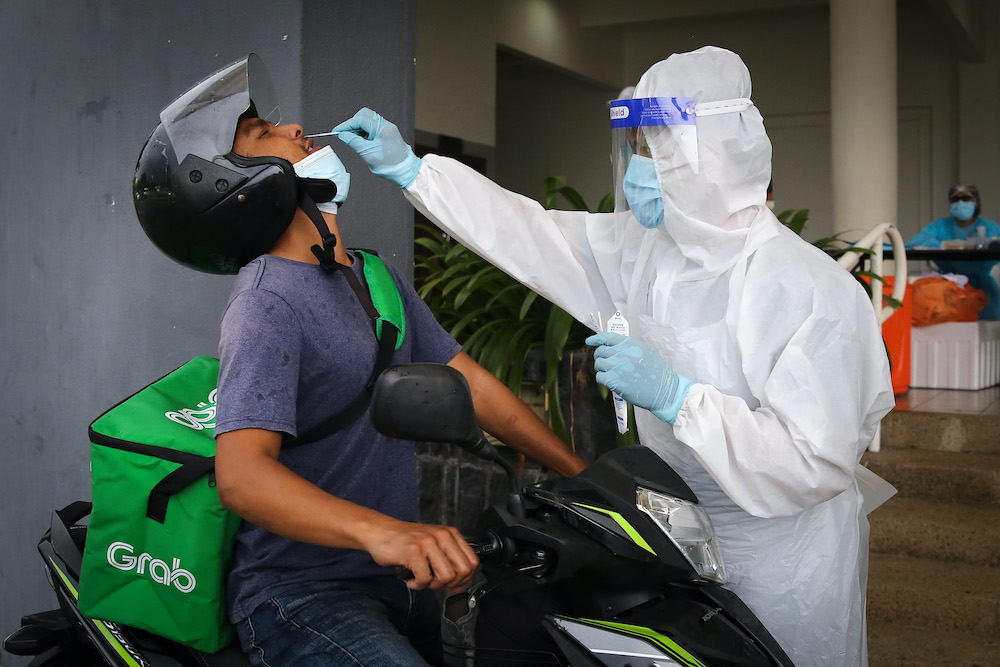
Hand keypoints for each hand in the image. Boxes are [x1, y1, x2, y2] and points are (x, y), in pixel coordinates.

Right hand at [333, 108, 422, 187]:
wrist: (406, 171)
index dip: (346, 125)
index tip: (337, 131)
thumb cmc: (390, 165)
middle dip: (353, 124)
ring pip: (368, 121)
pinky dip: (365, 133)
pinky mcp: (387, 134)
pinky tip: (363, 142)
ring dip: (359, 129)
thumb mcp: (368, 154)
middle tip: (346, 135)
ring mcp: (387, 129)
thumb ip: (354, 142)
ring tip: (356, 141)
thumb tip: (343, 135)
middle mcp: (386, 125)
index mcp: (382, 128)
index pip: (360, 119)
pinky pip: (373, 128)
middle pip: (364, 115)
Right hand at [363, 519, 478, 591]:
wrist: (380, 532)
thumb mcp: (433, 547)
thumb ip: (448, 563)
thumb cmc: (406, 540)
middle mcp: (442, 536)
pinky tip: (411, 580)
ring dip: (433, 585)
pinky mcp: (414, 552)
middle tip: (436, 583)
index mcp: (450, 534)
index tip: (452, 583)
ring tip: (422, 581)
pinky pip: (425, 579)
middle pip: (463, 571)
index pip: (472, 561)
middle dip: (450, 584)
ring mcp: (428, 543)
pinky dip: (417, 585)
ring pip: (446, 577)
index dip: (464, 578)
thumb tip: (460, 585)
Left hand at [585, 332, 693, 424]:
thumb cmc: (657, 373)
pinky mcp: (615, 381)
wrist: (664, 391)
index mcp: (632, 345)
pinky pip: (600, 376)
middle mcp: (624, 354)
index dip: (596, 338)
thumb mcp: (646, 352)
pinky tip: (612, 382)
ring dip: (603, 369)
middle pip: (601, 351)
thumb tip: (612, 347)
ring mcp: (619, 367)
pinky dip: (603, 379)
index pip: (608, 337)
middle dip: (601, 357)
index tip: (589, 341)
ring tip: (613, 374)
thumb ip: (630, 348)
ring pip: (599, 364)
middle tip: (606, 364)